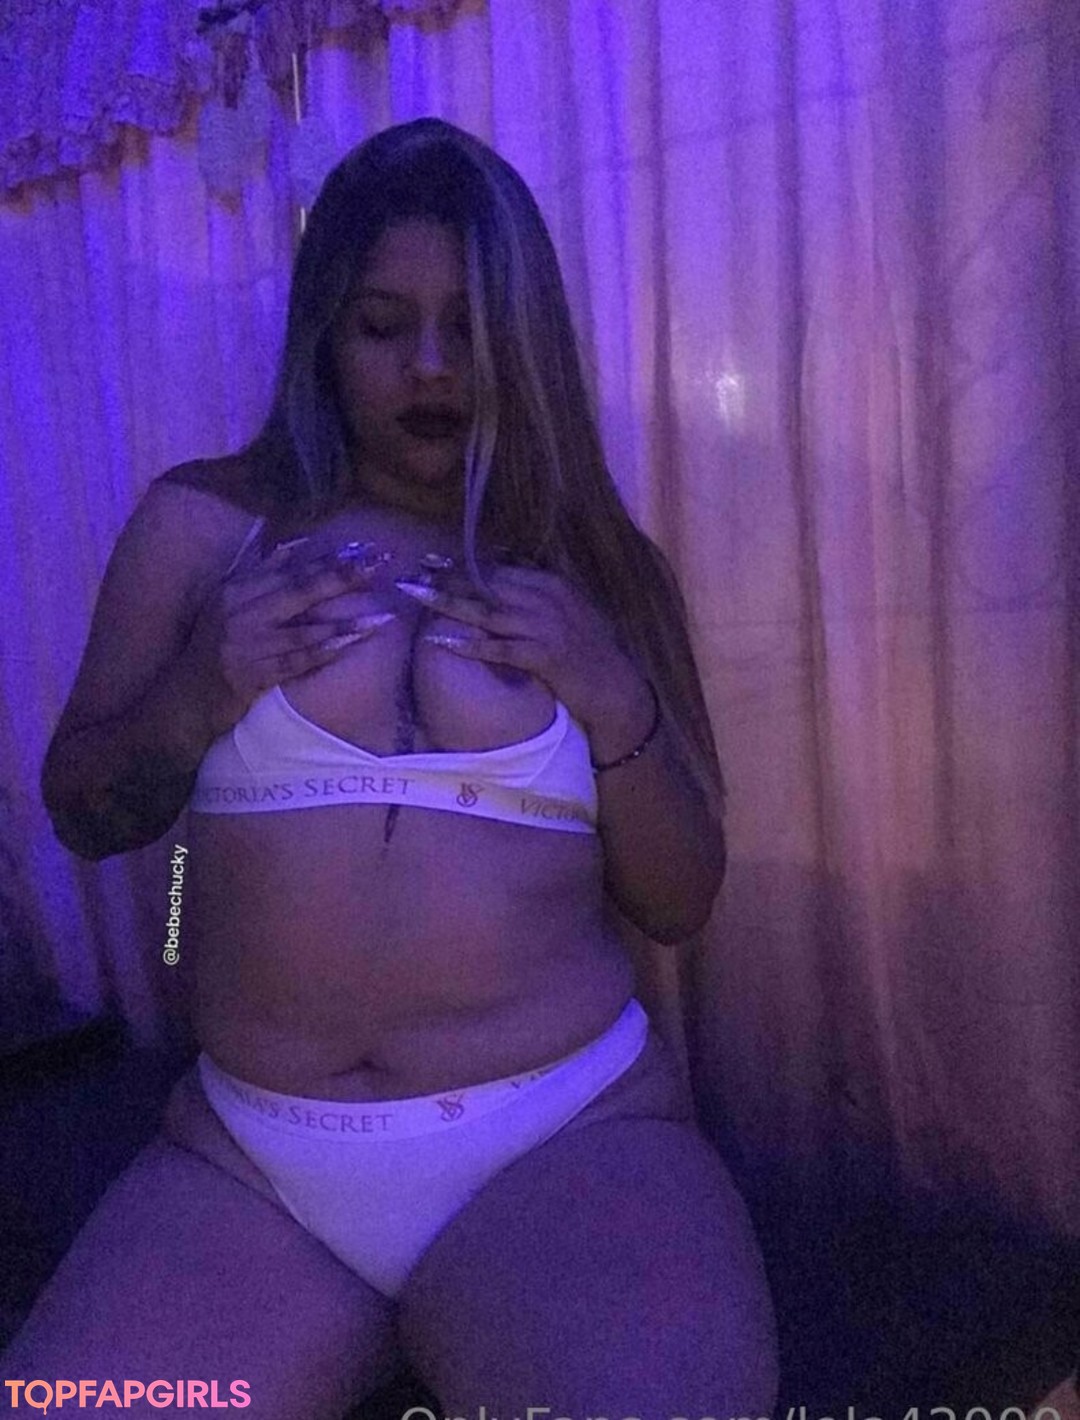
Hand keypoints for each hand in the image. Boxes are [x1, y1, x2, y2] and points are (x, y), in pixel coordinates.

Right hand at [184, 539, 393, 734]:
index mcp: (235, 590)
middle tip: (379, 565)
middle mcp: (239, 612)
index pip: (288, 569)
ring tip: (381, 616)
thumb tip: (298, 544)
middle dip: (342, 577)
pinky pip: (295, 661)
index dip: (327, 559)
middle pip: (299, 590)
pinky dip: (324, 652)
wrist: (183, 698)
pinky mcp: (251, 675)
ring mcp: (245, 644)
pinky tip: (349, 645)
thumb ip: (260, 574)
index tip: (361, 549)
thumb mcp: (227, 604)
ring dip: (345, 622)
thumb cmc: (212, 649)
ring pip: (303, 628)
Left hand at [396, 563, 646, 731]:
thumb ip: (538, 592)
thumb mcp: (568, 610)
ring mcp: (546, 628)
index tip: (432, 560)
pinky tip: (442, 641)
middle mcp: (548, 599)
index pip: (500, 567)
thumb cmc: (589, 650)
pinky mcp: (544, 657)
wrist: (616, 686)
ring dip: (450, 603)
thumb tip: (504, 573)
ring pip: (488, 612)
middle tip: (414, 574)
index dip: (463, 563)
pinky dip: (471, 644)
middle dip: (449, 578)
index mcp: (553, 584)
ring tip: (418, 596)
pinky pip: (499, 648)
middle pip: (489, 584)